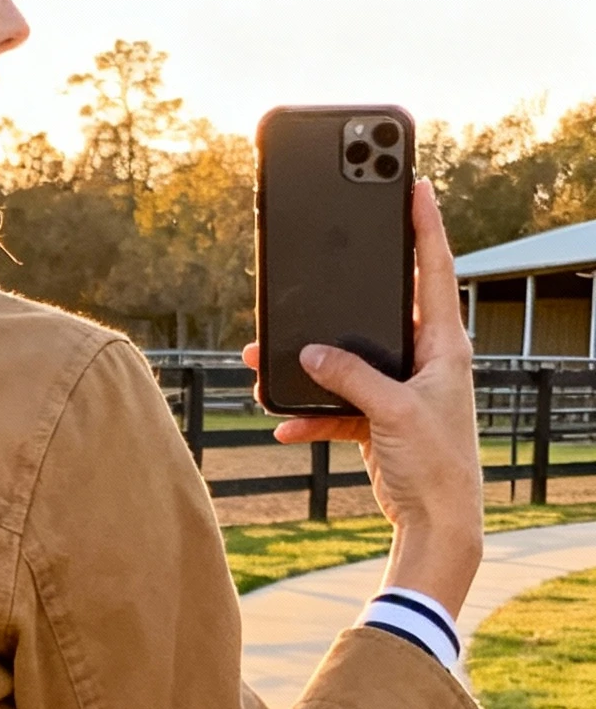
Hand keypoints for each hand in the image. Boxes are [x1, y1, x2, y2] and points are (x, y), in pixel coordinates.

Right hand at [243, 180, 484, 618]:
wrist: (436, 523)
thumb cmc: (435, 464)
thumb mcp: (393, 410)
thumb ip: (352, 377)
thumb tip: (311, 354)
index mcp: (444, 345)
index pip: (434, 270)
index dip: (425, 226)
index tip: (416, 185)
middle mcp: (424, 361)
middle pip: (380, 312)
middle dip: (342, 298)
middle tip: (321, 264)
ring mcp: (399, 391)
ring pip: (347, 363)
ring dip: (309, 365)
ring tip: (265, 358)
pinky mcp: (378, 421)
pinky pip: (337, 407)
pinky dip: (311, 415)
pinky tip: (283, 423)